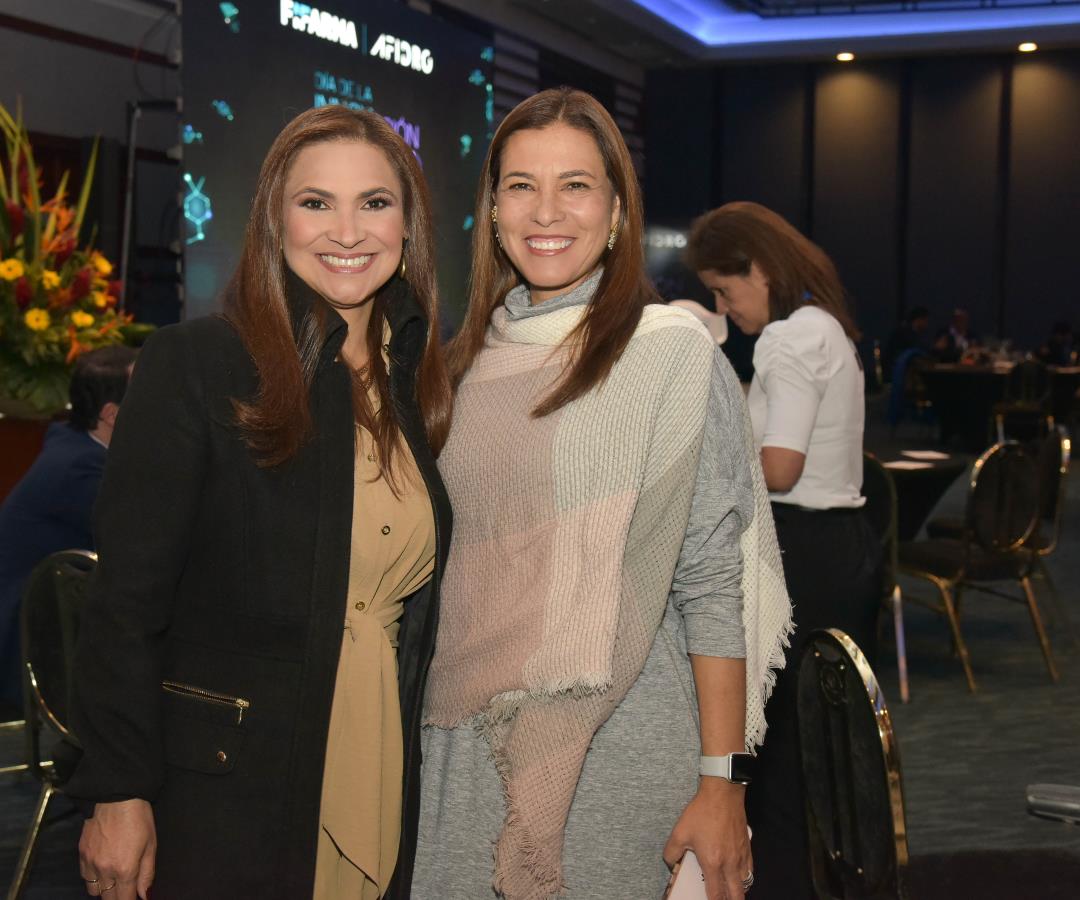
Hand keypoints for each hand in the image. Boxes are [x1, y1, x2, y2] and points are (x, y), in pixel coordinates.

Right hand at [79, 799, 155, 899]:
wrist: (116, 797)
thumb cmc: (139, 819)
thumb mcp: (151, 845)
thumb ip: (147, 873)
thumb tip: (144, 895)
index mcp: (125, 870)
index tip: (133, 897)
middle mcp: (104, 871)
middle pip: (108, 898)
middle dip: (118, 896)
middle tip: (126, 888)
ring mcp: (90, 863)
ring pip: (94, 890)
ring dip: (104, 889)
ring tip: (114, 880)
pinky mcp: (81, 854)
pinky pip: (84, 876)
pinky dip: (93, 877)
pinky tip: (101, 869)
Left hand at [664, 779, 751, 899]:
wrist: (722, 794)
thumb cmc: (701, 813)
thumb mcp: (679, 832)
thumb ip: (671, 852)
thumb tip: (670, 863)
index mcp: (712, 863)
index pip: (716, 894)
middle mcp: (730, 863)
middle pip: (736, 894)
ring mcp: (741, 856)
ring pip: (745, 883)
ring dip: (738, 890)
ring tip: (731, 891)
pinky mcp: (748, 847)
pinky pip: (750, 869)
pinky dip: (746, 877)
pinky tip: (740, 875)